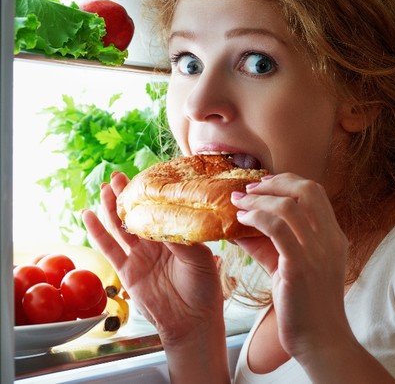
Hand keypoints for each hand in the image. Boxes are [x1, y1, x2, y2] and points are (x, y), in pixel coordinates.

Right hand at [81, 172, 224, 344]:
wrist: (192, 321)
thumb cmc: (204, 289)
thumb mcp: (199, 258)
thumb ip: (181, 239)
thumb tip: (165, 220)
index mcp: (177, 236)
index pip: (160, 209)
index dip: (150, 194)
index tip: (143, 176)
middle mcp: (157, 243)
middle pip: (138, 214)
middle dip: (127, 195)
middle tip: (117, 175)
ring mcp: (141, 256)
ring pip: (122, 227)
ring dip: (112, 208)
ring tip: (104, 188)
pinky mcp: (127, 271)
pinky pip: (109, 248)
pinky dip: (97, 231)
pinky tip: (88, 215)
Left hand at [231, 173, 351, 362]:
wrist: (321, 339)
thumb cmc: (306, 307)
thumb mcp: (292, 268)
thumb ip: (271, 245)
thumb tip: (241, 227)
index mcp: (334, 237)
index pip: (316, 192)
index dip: (288, 181)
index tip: (264, 184)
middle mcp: (330, 239)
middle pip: (307, 189)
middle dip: (275, 182)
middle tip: (249, 189)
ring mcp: (317, 251)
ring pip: (288, 205)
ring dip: (258, 199)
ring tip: (238, 204)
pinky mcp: (300, 265)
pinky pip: (276, 228)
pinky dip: (256, 218)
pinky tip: (241, 222)